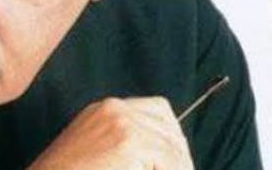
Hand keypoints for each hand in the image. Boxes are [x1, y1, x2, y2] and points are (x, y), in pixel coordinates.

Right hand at [27, 96, 193, 169]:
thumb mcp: (95, 150)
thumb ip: (122, 144)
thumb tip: (165, 156)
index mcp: (106, 109)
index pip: (158, 109)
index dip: (171, 135)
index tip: (174, 160)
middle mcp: (114, 108)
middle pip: (169, 123)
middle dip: (177, 153)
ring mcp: (121, 122)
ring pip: (172, 144)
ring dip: (177, 165)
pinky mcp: (127, 143)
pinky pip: (170, 161)